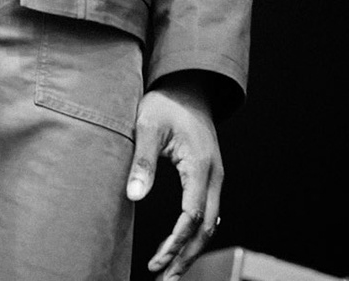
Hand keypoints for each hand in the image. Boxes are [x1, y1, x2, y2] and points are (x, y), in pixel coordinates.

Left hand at [126, 74, 223, 277]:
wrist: (187, 87)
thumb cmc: (164, 104)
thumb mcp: (146, 126)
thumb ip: (141, 161)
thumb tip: (133, 197)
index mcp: (200, 165)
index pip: (192, 215)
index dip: (176, 242)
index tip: (157, 262)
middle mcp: (214, 176)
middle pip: (206, 227)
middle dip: (187, 256)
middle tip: (165, 279)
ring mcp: (215, 178)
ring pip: (210, 223)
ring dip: (192, 249)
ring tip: (171, 273)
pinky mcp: (210, 178)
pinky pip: (208, 213)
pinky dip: (196, 234)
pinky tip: (182, 247)